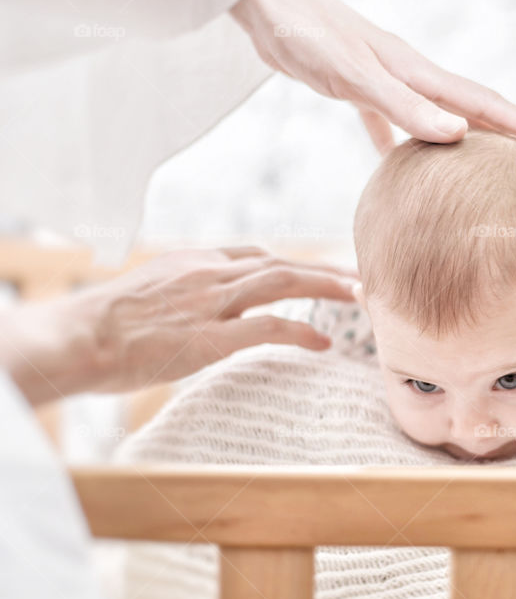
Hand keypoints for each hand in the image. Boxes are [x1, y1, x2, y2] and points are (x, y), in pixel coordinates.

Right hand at [0, 247, 357, 404]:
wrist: (73, 338)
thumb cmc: (98, 325)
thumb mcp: (145, 295)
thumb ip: (179, 295)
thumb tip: (192, 311)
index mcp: (192, 262)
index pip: (254, 255)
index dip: (291, 264)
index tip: (316, 272)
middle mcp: (208, 274)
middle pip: (280, 263)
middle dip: (324, 270)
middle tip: (360, 278)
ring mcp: (211, 303)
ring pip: (284, 283)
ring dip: (327, 287)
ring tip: (360, 296)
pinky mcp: (210, 337)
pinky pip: (269, 327)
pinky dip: (302, 332)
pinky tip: (323, 343)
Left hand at [229, 0, 515, 153]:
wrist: (269, 8)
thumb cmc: (310, 38)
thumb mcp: (356, 76)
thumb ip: (404, 106)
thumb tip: (458, 134)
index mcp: (417, 73)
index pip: (483, 103)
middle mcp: (411, 77)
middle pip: (473, 111)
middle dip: (512, 135)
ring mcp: (388, 82)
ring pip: (440, 118)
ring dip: (469, 142)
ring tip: (493, 168)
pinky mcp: (360, 89)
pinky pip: (393, 123)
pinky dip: (405, 147)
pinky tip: (405, 170)